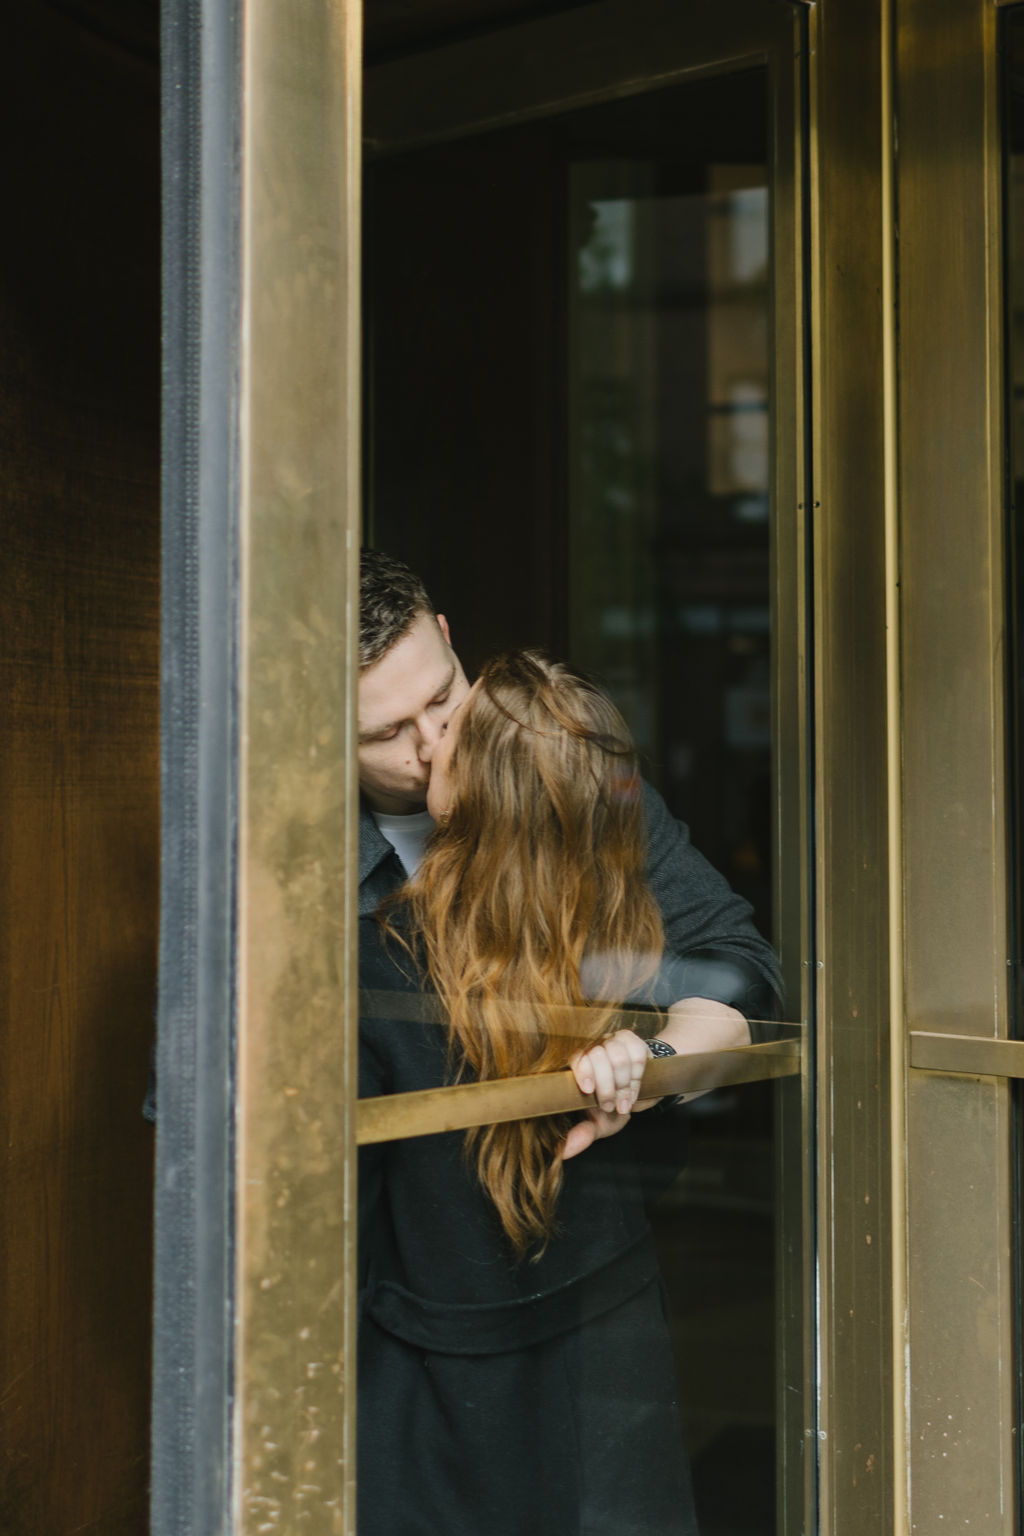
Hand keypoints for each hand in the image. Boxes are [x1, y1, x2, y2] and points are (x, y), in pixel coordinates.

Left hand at [561, 1029, 657, 1161]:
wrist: (641, 1093)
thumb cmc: (614, 1106)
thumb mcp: (599, 1124)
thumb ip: (582, 1134)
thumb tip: (563, 1152)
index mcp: (578, 1064)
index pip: (575, 1055)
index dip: (582, 1069)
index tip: (587, 1090)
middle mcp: (591, 1047)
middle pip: (598, 1055)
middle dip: (607, 1087)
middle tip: (609, 1106)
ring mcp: (611, 1041)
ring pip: (618, 1056)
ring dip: (623, 1084)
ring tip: (623, 1102)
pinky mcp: (631, 1040)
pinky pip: (636, 1053)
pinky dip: (637, 1076)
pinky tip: (634, 1089)